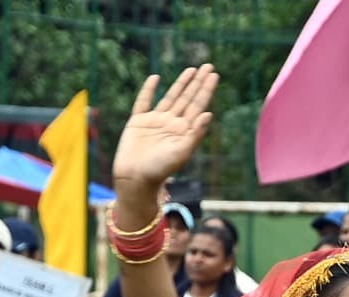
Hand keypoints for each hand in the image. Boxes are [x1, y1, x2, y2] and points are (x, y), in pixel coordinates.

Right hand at [113, 66, 218, 191]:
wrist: (135, 178)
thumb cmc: (160, 169)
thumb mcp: (182, 152)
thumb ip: (195, 133)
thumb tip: (209, 113)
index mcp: (185, 131)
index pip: (198, 105)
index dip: (206, 90)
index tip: (214, 75)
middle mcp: (172, 124)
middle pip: (188, 98)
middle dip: (198, 82)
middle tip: (208, 66)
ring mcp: (155, 122)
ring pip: (171, 97)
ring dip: (181, 83)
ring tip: (192, 70)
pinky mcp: (138, 122)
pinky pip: (144, 101)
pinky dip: (149, 90)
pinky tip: (155, 78)